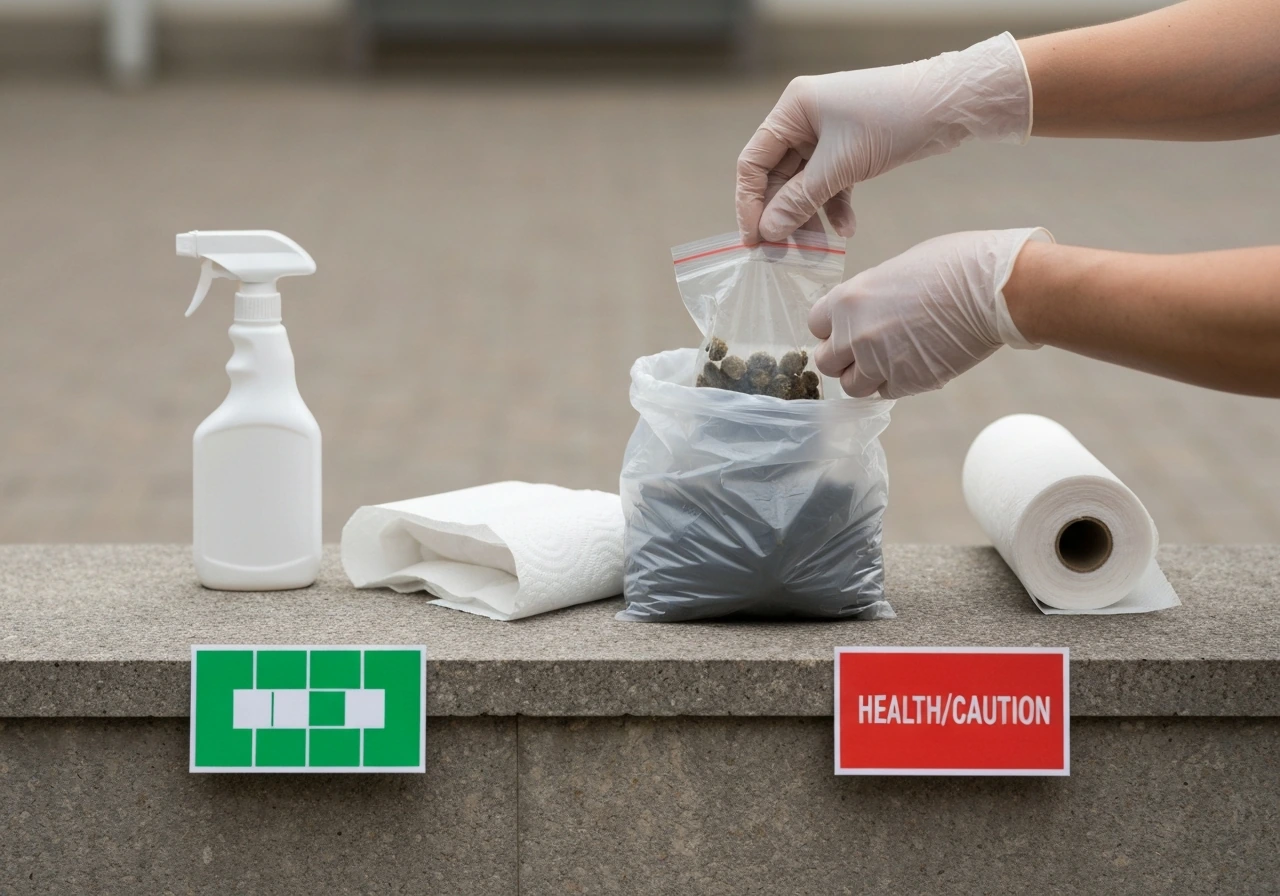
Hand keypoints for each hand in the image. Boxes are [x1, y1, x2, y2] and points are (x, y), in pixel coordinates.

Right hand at [736, 33, 1031, 244]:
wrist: (950, 104)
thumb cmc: (892, 121)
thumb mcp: (840, 166)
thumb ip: (799, 201)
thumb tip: (768, 232)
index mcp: (792, 109)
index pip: (753, 163)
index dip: (750, 204)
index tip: (755, 241)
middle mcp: (804, 119)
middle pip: (779, 178)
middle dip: (784, 217)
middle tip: (784, 254)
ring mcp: (827, 134)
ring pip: (806, 185)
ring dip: (810, 218)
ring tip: (819, 250)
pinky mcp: (850, 148)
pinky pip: (831, 184)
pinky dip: (835, 208)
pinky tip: (847, 230)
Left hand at [809, 228, 1052, 398]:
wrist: (992, 290)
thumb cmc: (952, 266)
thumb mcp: (895, 269)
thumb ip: (870, 297)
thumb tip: (867, 312)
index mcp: (848, 300)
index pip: (815, 326)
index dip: (831, 329)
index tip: (846, 329)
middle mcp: (855, 336)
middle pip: (825, 362)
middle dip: (843, 358)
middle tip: (865, 350)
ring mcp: (879, 364)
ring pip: (851, 386)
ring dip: (865, 377)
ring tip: (890, 361)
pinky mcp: (907, 383)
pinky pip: (886, 392)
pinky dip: (895, 383)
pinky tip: (914, 364)